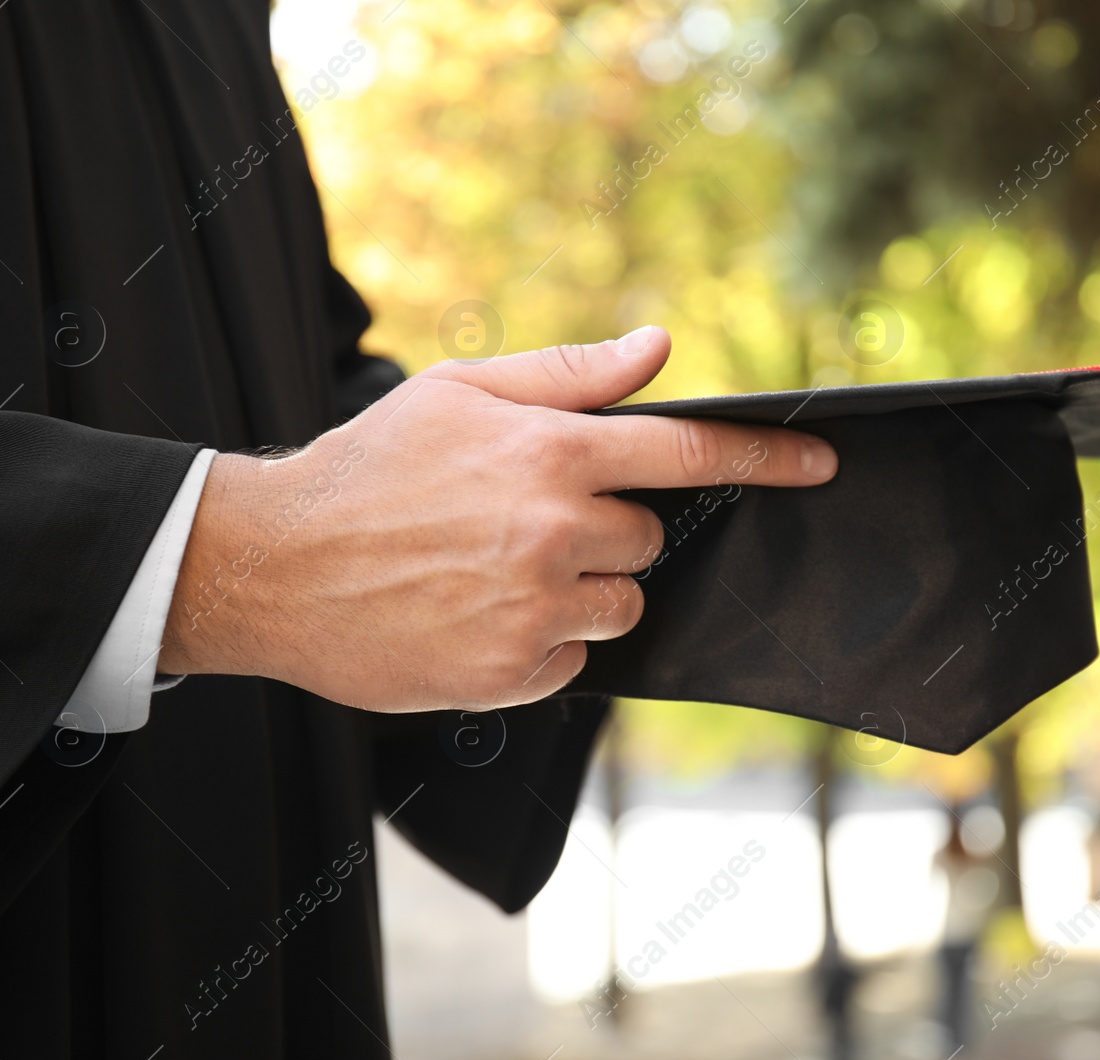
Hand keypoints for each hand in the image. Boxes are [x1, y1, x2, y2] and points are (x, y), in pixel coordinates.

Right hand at [158, 326, 837, 711]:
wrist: (276, 566)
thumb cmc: (369, 467)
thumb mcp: (461, 392)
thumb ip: (571, 375)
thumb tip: (659, 346)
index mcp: (551, 454)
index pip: (688, 453)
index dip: (764, 456)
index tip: (823, 464)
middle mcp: (555, 532)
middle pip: (648, 540)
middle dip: (606, 531)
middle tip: (524, 522)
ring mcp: (536, 610)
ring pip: (620, 605)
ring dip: (579, 590)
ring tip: (491, 571)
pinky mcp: (514, 673)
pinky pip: (573, 658)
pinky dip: (540, 642)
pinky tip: (474, 615)